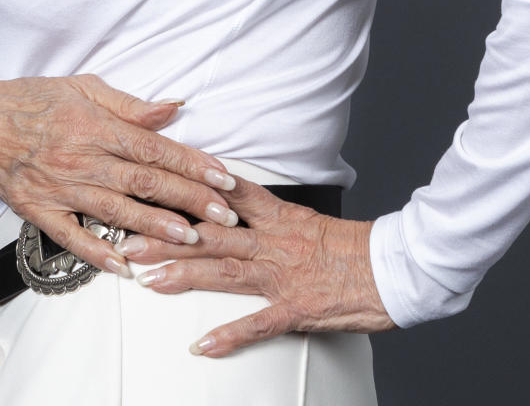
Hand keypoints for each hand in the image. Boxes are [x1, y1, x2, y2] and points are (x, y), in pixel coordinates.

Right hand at [0, 75, 238, 275]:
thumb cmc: (33, 99)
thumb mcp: (84, 88)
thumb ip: (130, 104)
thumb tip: (172, 108)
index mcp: (96, 125)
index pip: (154, 148)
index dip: (192, 164)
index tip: (223, 178)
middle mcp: (82, 158)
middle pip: (144, 182)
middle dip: (188, 200)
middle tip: (222, 214)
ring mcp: (61, 188)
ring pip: (117, 212)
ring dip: (155, 227)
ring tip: (189, 239)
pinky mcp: (40, 211)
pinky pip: (73, 237)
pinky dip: (99, 254)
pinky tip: (125, 266)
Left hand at [117, 176, 395, 354]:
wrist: (399, 267)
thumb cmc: (360, 248)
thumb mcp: (314, 222)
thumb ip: (277, 220)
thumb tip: (244, 215)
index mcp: (282, 216)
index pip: (229, 195)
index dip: (190, 189)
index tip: (155, 184)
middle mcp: (277, 240)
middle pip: (213, 235)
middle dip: (169, 237)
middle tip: (129, 238)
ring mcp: (286, 274)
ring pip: (226, 272)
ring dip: (185, 276)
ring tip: (150, 280)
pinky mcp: (299, 308)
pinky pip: (259, 322)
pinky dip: (231, 335)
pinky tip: (204, 344)